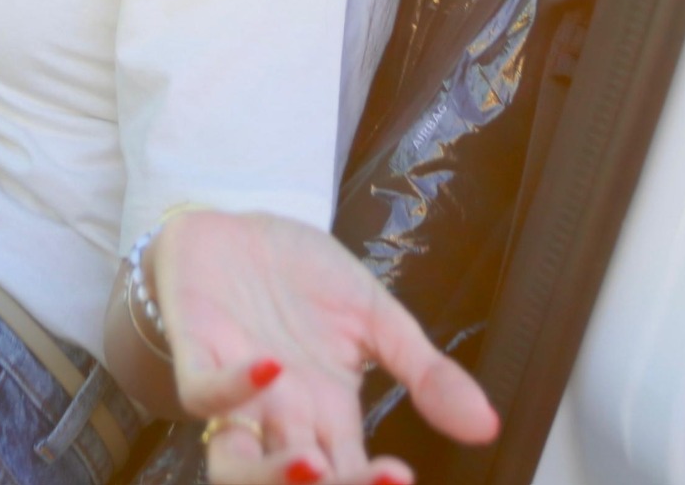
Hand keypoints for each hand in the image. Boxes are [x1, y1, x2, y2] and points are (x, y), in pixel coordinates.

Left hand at [153, 210, 497, 484]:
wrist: (234, 224)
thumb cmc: (301, 278)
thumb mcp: (376, 317)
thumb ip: (426, 373)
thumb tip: (487, 426)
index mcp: (326, 415)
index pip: (349, 475)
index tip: (403, 477)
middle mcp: (280, 416)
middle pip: (298, 481)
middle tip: (377, 479)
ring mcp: (236, 390)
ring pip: (234, 467)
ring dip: (268, 475)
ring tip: (312, 465)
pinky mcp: (197, 351)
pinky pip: (203, 391)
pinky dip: (233, 387)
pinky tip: (273, 367)